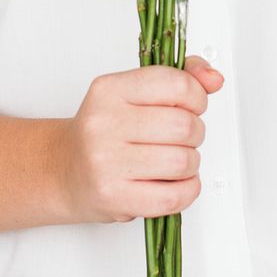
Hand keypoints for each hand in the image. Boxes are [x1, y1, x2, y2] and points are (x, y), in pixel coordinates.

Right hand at [55, 55, 223, 223]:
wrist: (63, 170)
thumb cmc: (103, 130)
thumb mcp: (132, 92)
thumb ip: (179, 78)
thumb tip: (214, 79)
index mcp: (110, 89)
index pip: (176, 85)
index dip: (197, 96)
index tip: (192, 105)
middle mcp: (105, 123)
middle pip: (184, 126)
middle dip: (194, 133)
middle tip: (181, 136)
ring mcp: (107, 162)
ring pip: (182, 161)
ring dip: (190, 163)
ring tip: (175, 160)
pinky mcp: (114, 197)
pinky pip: (174, 197)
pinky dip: (187, 190)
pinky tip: (175, 182)